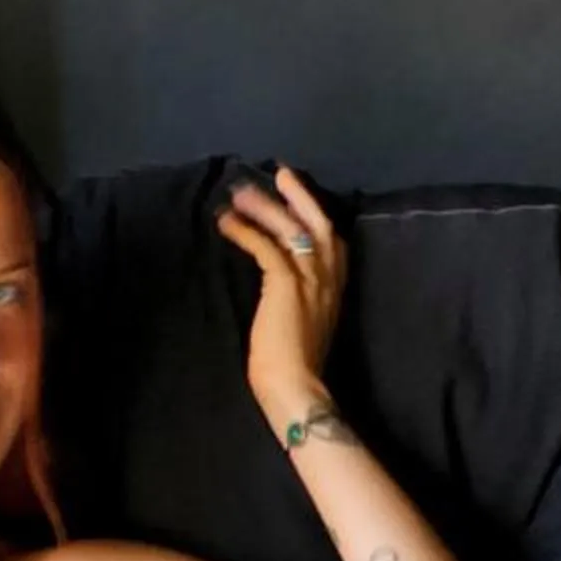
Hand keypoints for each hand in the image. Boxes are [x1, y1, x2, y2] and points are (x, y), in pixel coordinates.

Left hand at [214, 164, 346, 424]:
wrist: (297, 387)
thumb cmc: (295, 367)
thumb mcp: (303, 324)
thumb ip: (299, 301)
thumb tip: (279, 287)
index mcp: (334, 291)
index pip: (333, 244)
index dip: (316, 216)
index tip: (299, 197)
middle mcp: (329, 280)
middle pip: (320, 223)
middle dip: (300, 196)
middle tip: (280, 173)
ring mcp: (310, 280)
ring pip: (291, 229)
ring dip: (264, 207)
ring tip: (238, 193)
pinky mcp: (286, 285)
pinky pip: (265, 246)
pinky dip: (245, 231)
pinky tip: (226, 223)